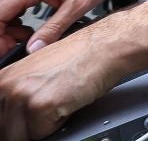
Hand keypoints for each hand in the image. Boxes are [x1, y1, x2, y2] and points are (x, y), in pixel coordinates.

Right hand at [0, 0, 127, 57]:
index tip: (7, 49)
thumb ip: (53, 29)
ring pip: (2, 9)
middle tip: (14, 48)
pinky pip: (12, 4)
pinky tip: (28, 29)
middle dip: (1, 34)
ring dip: (6, 28)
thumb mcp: (77, 6)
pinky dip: (14, 19)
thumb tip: (32, 49)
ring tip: (25, 39)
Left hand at [0, 24, 126, 140]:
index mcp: (3, 78)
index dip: (13, 123)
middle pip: (5, 129)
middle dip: (28, 126)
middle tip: (50, 107)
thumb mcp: (38, 72)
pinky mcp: (40, 105)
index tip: (27, 120)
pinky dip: (58, 125)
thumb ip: (18, 92)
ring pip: (19, 136)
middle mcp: (6, 85)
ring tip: (59, 102)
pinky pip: (41, 134)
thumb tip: (10, 119)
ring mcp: (21, 95)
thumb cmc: (80, 57)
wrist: (106, 47)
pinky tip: (68, 102)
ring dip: (42, 126)